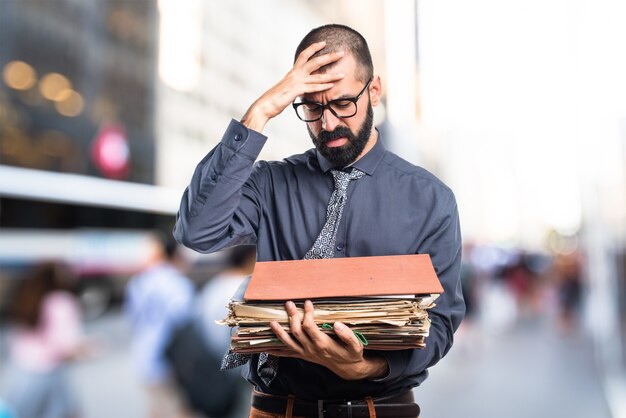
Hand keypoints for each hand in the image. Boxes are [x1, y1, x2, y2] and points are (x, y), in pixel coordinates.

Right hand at [241, 41, 345, 131]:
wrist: (264, 105)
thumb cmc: (274, 99)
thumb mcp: (287, 90)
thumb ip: (296, 87)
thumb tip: (300, 89)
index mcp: (293, 72)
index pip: (304, 56)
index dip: (314, 48)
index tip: (323, 43)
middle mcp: (295, 74)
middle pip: (315, 61)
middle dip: (329, 57)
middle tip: (341, 53)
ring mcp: (296, 81)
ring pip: (317, 76)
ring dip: (331, 75)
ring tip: (342, 75)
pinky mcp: (296, 90)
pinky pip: (312, 88)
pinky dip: (322, 87)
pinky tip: (331, 86)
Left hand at [268, 300, 388, 380]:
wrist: (348, 368)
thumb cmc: (351, 354)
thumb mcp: (356, 345)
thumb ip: (347, 335)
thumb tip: (337, 324)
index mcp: (323, 344)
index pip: (309, 326)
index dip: (307, 314)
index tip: (308, 303)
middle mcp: (312, 349)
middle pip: (296, 331)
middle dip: (292, 316)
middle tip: (290, 303)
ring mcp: (306, 353)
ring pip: (288, 342)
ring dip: (279, 332)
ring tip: (272, 322)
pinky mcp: (304, 356)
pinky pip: (288, 354)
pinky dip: (277, 351)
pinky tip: (268, 348)